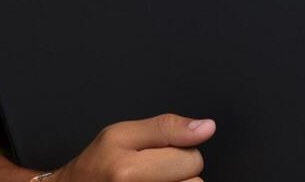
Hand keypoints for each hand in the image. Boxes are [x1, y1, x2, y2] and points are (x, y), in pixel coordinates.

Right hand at [48, 112, 215, 180]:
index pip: (191, 158)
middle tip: (152, 169)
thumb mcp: (122, 134)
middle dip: (180, 171)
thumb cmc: (97, 165)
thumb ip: (166, 127)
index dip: (179, 150)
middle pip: (195, 180)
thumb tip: (207, 127)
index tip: (160, 153)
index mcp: (128, 171)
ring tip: (153, 181)